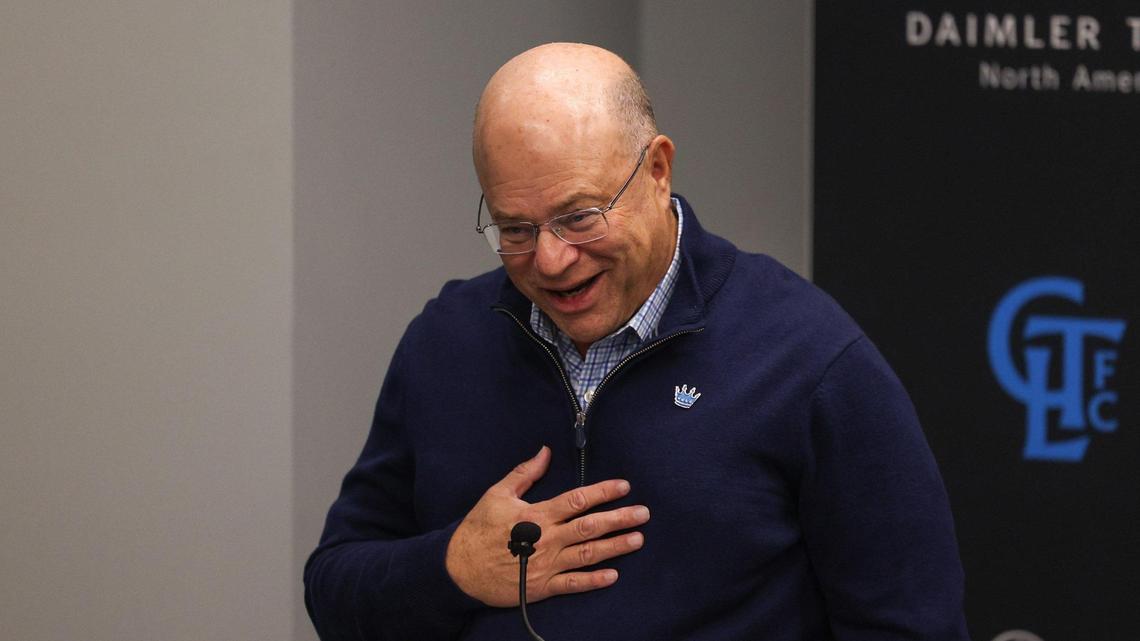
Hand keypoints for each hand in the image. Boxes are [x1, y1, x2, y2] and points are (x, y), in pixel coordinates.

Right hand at [445, 446, 650, 606]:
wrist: (459, 568)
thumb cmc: (477, 528)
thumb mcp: (497, 494)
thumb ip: (525, 473)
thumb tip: (545, 452)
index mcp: (537, 515)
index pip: (577, 500)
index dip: (603, 492)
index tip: (624, 486)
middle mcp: (547, 539)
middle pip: (590, 527)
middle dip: (619, 519)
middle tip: (644, 513)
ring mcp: (546, 565)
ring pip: (588, 554)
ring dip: (615, 547)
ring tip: (638, 539)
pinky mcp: (542, 586)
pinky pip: (573, 585)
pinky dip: (594, 580)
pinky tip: (613, 575)